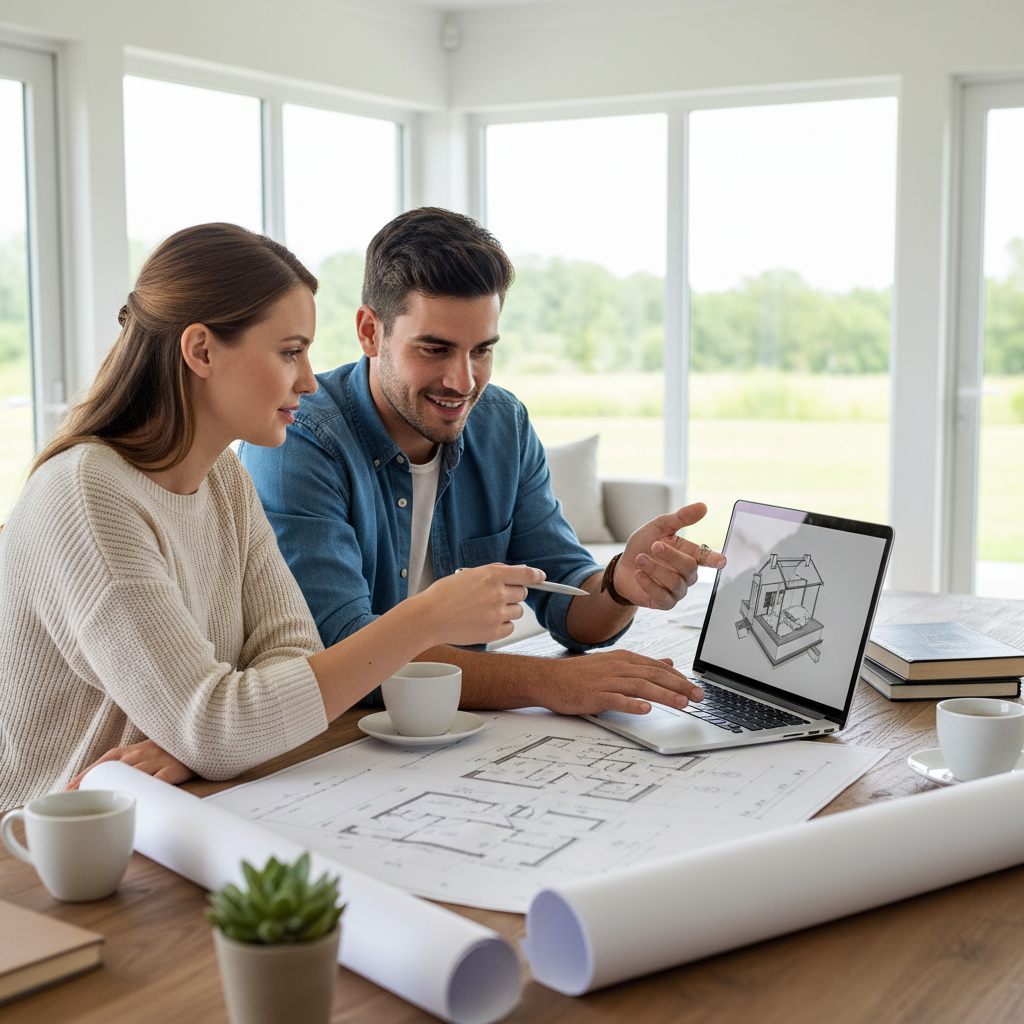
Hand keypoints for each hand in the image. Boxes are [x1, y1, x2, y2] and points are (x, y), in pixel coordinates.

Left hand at [65, 739, 194, 790]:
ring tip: (102, 806)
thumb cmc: (166, 752)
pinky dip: (149, 789)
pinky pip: (160, 780)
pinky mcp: (174, 767)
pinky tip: (140, 800)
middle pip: (114, 770)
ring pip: (134, 774)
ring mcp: (157, 760)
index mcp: (130, 752)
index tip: (65, 792)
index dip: (84, 777)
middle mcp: (141, 754)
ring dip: (119, 789)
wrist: (198, 737)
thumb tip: (97, 789)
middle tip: (77, 803)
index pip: (102, 763)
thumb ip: (124, 767)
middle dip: (95, 786)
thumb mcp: (142, 755)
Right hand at [419, 563, 544, 646]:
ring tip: (486, 611)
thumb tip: (517, 571)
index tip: (540, 577)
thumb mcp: (469, 574)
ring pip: (518, 611)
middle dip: (513, 594)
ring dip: (508, 610)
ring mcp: (497, 614)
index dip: (536, 575)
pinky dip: (502, 625)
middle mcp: (497, 593)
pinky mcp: (494, 632)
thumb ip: (494, 571)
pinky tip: (484, 622)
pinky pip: (510, 627)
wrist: (429, 618)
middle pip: (522, 593)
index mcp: (492, 575)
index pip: (525, 573)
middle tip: (496, 597)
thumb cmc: (445, 595)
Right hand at [542, 650, 704, 715]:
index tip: (696, 688)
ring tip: (682, 703)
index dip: (680, 678)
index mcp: (624, 659)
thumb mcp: (613, 663)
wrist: (548, 678)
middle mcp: (618, 667)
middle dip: (680, 686)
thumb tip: (667, 663)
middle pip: (655, 675)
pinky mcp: (595, 695)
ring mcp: (607, 681)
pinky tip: (646, 710)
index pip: (658, 667)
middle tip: (698, 697)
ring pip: (641, 687)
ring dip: (664, 695)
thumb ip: (641, 665)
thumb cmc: (579, 675)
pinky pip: (617, 700)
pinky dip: (632, 705)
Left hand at [613, 503, 726, 609]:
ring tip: (640, 558)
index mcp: (689, 554)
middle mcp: (686, 574)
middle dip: (672, 556)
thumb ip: (680, 518)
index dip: (714, 559)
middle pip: (689, 568)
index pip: (706, 557)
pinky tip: (638, 574)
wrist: (622, 566)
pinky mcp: (664, 602)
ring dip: (655, 569)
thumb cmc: (643, 546)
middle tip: (655, 545)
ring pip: (675, 582)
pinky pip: (662, 597)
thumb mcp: (659, 527)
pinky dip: (649, 584)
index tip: (721, 561)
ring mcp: (676, 590)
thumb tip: (703, 506)